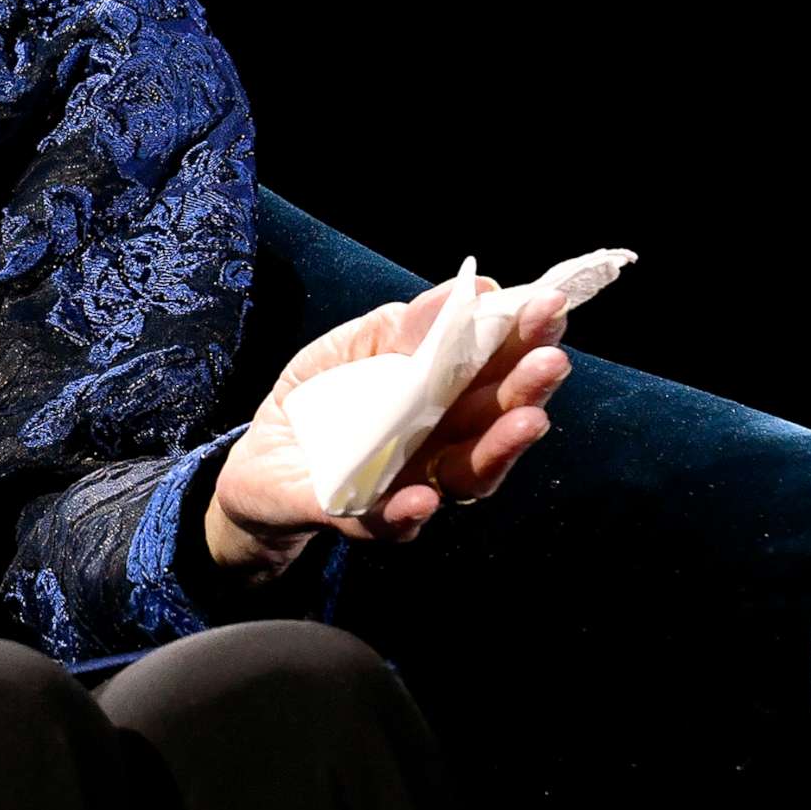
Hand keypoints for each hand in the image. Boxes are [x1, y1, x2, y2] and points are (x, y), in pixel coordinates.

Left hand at [207, 273, 573, 574]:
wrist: (258, 465)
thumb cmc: (318, 400)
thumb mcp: (350, 347)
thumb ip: (401, 326)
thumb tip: (467, 288)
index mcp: (444, 397)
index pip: (496, 368)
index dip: (526, 339)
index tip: (552, 306)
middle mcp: (443, 445)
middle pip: (496, 419)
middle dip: (527, 389)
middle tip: (552, 360)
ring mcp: (410, 484)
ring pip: (466, 474)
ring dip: (498, 449)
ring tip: (527, 420)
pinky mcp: (359, 517)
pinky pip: (390, 521)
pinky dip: (408, 511)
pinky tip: (424, 496)